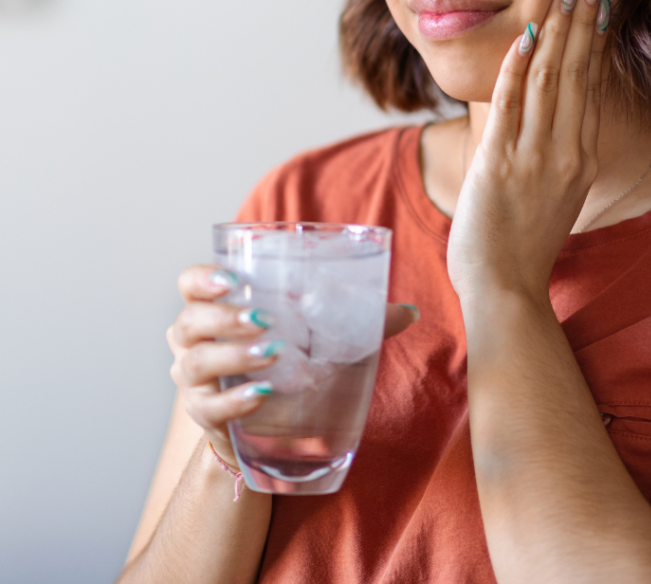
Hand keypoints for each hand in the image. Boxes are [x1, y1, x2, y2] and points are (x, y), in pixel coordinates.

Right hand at [167, 264, 418, 464]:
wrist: (267, 424)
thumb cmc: (290, 359)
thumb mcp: (318, 332)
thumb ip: (359, 319)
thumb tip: (410, 312)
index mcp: (216, 306)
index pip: (190, 284)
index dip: (203, 278)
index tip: (233, 278)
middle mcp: (194, 341)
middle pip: (189, 322)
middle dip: (224, 317)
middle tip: (264, 318)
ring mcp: (195, 381)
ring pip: (196, 364)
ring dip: (233, 356)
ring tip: (272, 353)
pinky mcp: (205, 417)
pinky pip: (210, 408)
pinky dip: (235, 401)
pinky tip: (262, 395)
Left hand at [447, 0, 609, 302]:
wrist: (505, 289)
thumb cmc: (524, 245)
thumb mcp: (556, 195)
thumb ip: (559, 154)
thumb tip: (557, 120)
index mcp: (581, 158)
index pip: (590, 86)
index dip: (595, 40)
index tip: (600, 4)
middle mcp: (566, 152)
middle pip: (576, 72)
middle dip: (582, 20)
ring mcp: (534, 157)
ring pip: (549, 79)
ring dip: (557, 30)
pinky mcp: (499, 163)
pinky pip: (511, 104)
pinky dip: (518, 65)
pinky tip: (525, 33)